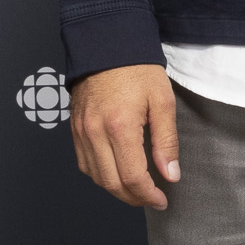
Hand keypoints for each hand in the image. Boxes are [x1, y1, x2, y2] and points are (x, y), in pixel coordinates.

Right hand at [69, 64, 179, 209]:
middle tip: (152, 199)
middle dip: (134, 198)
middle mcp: (95, 132)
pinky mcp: (74, 129)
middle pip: (112, 183)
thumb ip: (167, 142)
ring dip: (117, 189)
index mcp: (119, 126)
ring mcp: (81, 131)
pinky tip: (117, 173)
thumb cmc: (137, 69)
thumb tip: (170, 175)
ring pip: (96, 177)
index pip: (133, 177)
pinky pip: (84, 163)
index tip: (162, 200)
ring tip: (137, 189)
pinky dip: (101, 175)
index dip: (148, 195)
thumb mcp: (162, 101)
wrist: (107, 45)